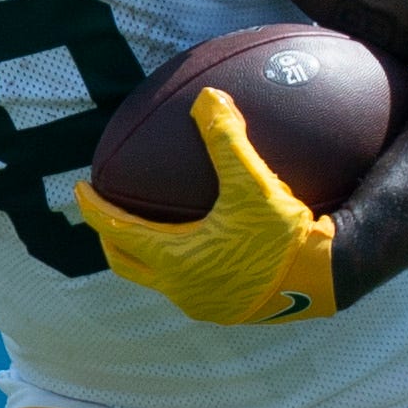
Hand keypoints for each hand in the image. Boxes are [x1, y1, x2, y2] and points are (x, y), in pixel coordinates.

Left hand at [67, 88, 339, 325]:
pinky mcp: (227, 311)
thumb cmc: (287, 235)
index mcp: (174, 258)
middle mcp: (180, 288)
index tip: (80, 189)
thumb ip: (226, 139)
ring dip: (145, 256)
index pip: (117, 230)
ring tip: (147, 231)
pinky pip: (189, 286)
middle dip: (110, 239)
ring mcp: (203, 305)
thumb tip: (208, 97)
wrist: (327, 279)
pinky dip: (180, 266)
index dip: (94, 209)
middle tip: (105, 214)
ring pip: (158, 280)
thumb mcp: (255, 184)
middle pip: (127, 264)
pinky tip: (202, 247)